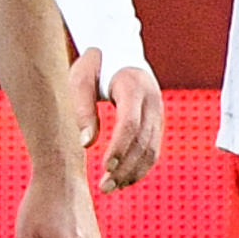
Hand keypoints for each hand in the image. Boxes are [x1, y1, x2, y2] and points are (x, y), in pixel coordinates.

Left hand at [80, 53, 164, 189]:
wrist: (117, 50)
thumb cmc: (93, 65)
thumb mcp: (80, 79)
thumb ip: (82, 108)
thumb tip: (86, 143)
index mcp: (133, 86)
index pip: (130, 124)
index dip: (119, 148)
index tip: (104, 166)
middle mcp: (152, 100)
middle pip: (143, 141)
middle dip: (125, 167)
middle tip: (104, 187)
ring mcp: (158, 112)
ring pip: (152, 149)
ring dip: (133, 172)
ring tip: (111, 187)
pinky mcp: (157, 122)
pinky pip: (153, 149)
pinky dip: (140, 167)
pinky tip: (123, 180)